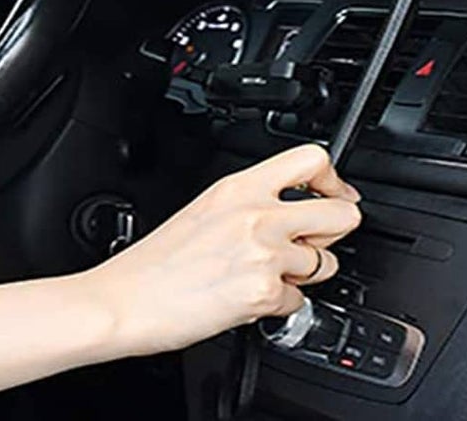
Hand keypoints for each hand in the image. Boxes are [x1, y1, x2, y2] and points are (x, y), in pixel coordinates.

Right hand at [74, 144, 360, 358]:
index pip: (312, 159)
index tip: (336, 196)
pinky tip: (252, 299)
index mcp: (241, 186)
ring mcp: (264, 254)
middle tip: (314, 244)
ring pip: (325, 263)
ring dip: (305, 274)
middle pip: (341, 213)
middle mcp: (258, 214)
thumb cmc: (156, 262)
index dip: (334, 181)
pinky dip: (281, 306)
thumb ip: (252, 202)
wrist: (125, 301)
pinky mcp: (263, 293)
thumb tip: (291, 208)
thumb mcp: (207, 208)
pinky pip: (299, 301)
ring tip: (270, 276)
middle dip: (332, 233)